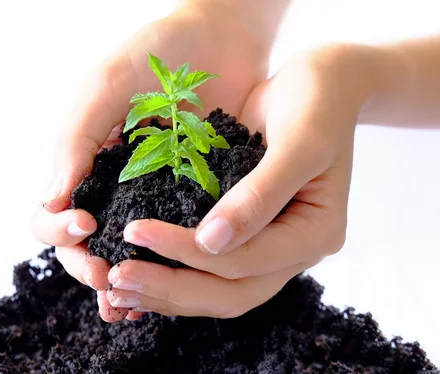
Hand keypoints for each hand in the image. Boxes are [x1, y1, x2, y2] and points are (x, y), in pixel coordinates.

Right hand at [31, 2, 276, 321]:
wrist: (223, 36)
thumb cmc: (158, 52)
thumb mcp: (107, 85)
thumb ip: (77, 138)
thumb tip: (50, 201)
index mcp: (85, 162)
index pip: (52, 212)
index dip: (58, 231)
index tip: (85, 227)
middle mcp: (115, 184)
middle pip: (86, 244)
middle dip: (89, 267)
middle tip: (109, 279)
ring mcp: (154, 194)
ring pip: (129, 250)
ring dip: (125, 281)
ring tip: (134, 305)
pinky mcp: (195, 196)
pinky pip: (176, 237)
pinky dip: (169, 264)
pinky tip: (173, 282)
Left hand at [105, 45, 372, 317]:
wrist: (321, 87)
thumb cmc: (316, 102)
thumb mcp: (297, 141)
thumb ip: (258, 194)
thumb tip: (209, 242)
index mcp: (316, 234)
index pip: (245, 261)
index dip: (188, 252)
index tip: (136, 231)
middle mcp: (295, 252)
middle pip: (230, 293)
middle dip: (172, 289)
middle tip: (117, 278)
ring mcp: (273, 248)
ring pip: (218, 290)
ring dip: (168, 292)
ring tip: (118, 286)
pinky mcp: (249, 235)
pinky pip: (211, 268)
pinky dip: (175, 271)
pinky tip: (141, 268)